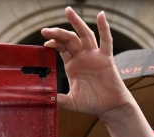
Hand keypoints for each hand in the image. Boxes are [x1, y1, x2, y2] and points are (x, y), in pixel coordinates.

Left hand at [42, 7, 153, 136]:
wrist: (110, 108)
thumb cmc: (92, 104)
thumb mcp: (71, 102)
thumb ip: (58, 100)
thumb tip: (43, 101)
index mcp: (73, 65)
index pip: (61, 48)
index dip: (54, 43)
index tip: (45, 44)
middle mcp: (83, 57)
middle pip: (70, 39)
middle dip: (58, 33)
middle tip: (45, 30)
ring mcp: (94, 56)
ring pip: (85, 35)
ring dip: (77, 22)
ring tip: (68, 11)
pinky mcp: (106, 58)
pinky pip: (106, 41)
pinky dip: (104, 27)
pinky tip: (100, 15)